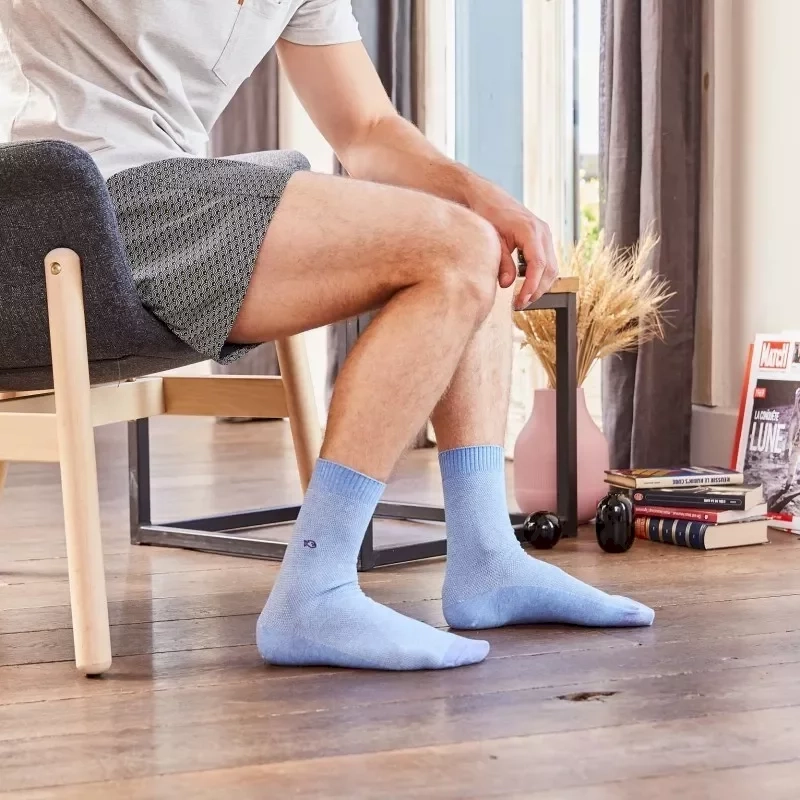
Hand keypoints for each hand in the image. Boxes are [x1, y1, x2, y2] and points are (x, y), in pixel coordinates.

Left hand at [469, 181, 558, 308]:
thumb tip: (507, 284)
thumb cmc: (488, 215)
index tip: (520, 301)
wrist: (488, 197)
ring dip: (540, 285)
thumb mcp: (492, 241)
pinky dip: (540, 275)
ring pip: (552, 267)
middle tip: (520, 304)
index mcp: (531, 231)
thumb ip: (501, 262)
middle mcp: (543, 232)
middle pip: (550, 269)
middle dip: (537, 290)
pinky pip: (548, 261)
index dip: (531, 286)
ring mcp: (545, 234)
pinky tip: (525, 283)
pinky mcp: (542, 238)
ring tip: (522, 298)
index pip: (539, 265)